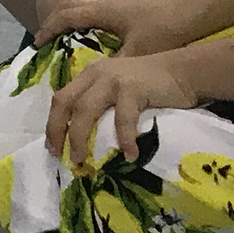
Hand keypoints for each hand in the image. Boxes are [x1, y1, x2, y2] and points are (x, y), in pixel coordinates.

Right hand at [39, 0, 201, 58]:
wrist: (193, 15)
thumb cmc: (165, 31)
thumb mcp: (137, 53)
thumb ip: (114, 66)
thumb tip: (93, 83)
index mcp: (103, 11)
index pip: (65, 16)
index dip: (48, 29)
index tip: (37, 45)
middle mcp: (104, 5)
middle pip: (68, 9)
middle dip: (52, 24)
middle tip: (44, 44)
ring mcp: (115, 6)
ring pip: (80, 11)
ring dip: (67, 24)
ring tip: (61, 44)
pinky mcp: (124, 12)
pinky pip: (92, 16)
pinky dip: (82, 26)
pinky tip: (89, 42)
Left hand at [47, 53, 198, 170]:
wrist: (181, 72)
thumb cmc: (150, 86)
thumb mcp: (118, 89)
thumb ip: (102, 102)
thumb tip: (86, 137)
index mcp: (89, 75)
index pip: (62, 98)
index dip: (53, 122)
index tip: (52, 147)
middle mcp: (95, 74)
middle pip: (66, 102)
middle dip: (58, 130)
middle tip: (59, 155)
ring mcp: (113, 79)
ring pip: (85, 109)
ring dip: (80, 137)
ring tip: (81, 160)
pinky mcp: (133, 88)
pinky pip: (123, 117)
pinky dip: (123, 138)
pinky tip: (129, 155)